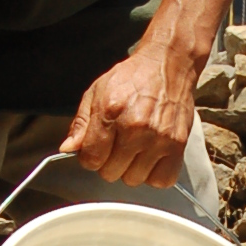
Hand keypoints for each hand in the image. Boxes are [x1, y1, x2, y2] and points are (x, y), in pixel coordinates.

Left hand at [64, 38, 196, 186]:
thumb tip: (67, 149)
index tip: (97, 150)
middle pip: (111, 173)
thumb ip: (81, 123)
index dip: (90, 158)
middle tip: (118, 146)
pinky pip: (161, 180)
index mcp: (110, 111)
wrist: (168, 65)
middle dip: (110, 164)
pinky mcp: (178, 145)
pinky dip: (155, 175)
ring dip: (132, 170)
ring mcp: (159, 138)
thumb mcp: (97, 92)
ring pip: (135, 180)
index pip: (91, 159)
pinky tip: (151, 158)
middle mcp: (135, 127)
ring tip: (136, 150)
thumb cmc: (133, 78)